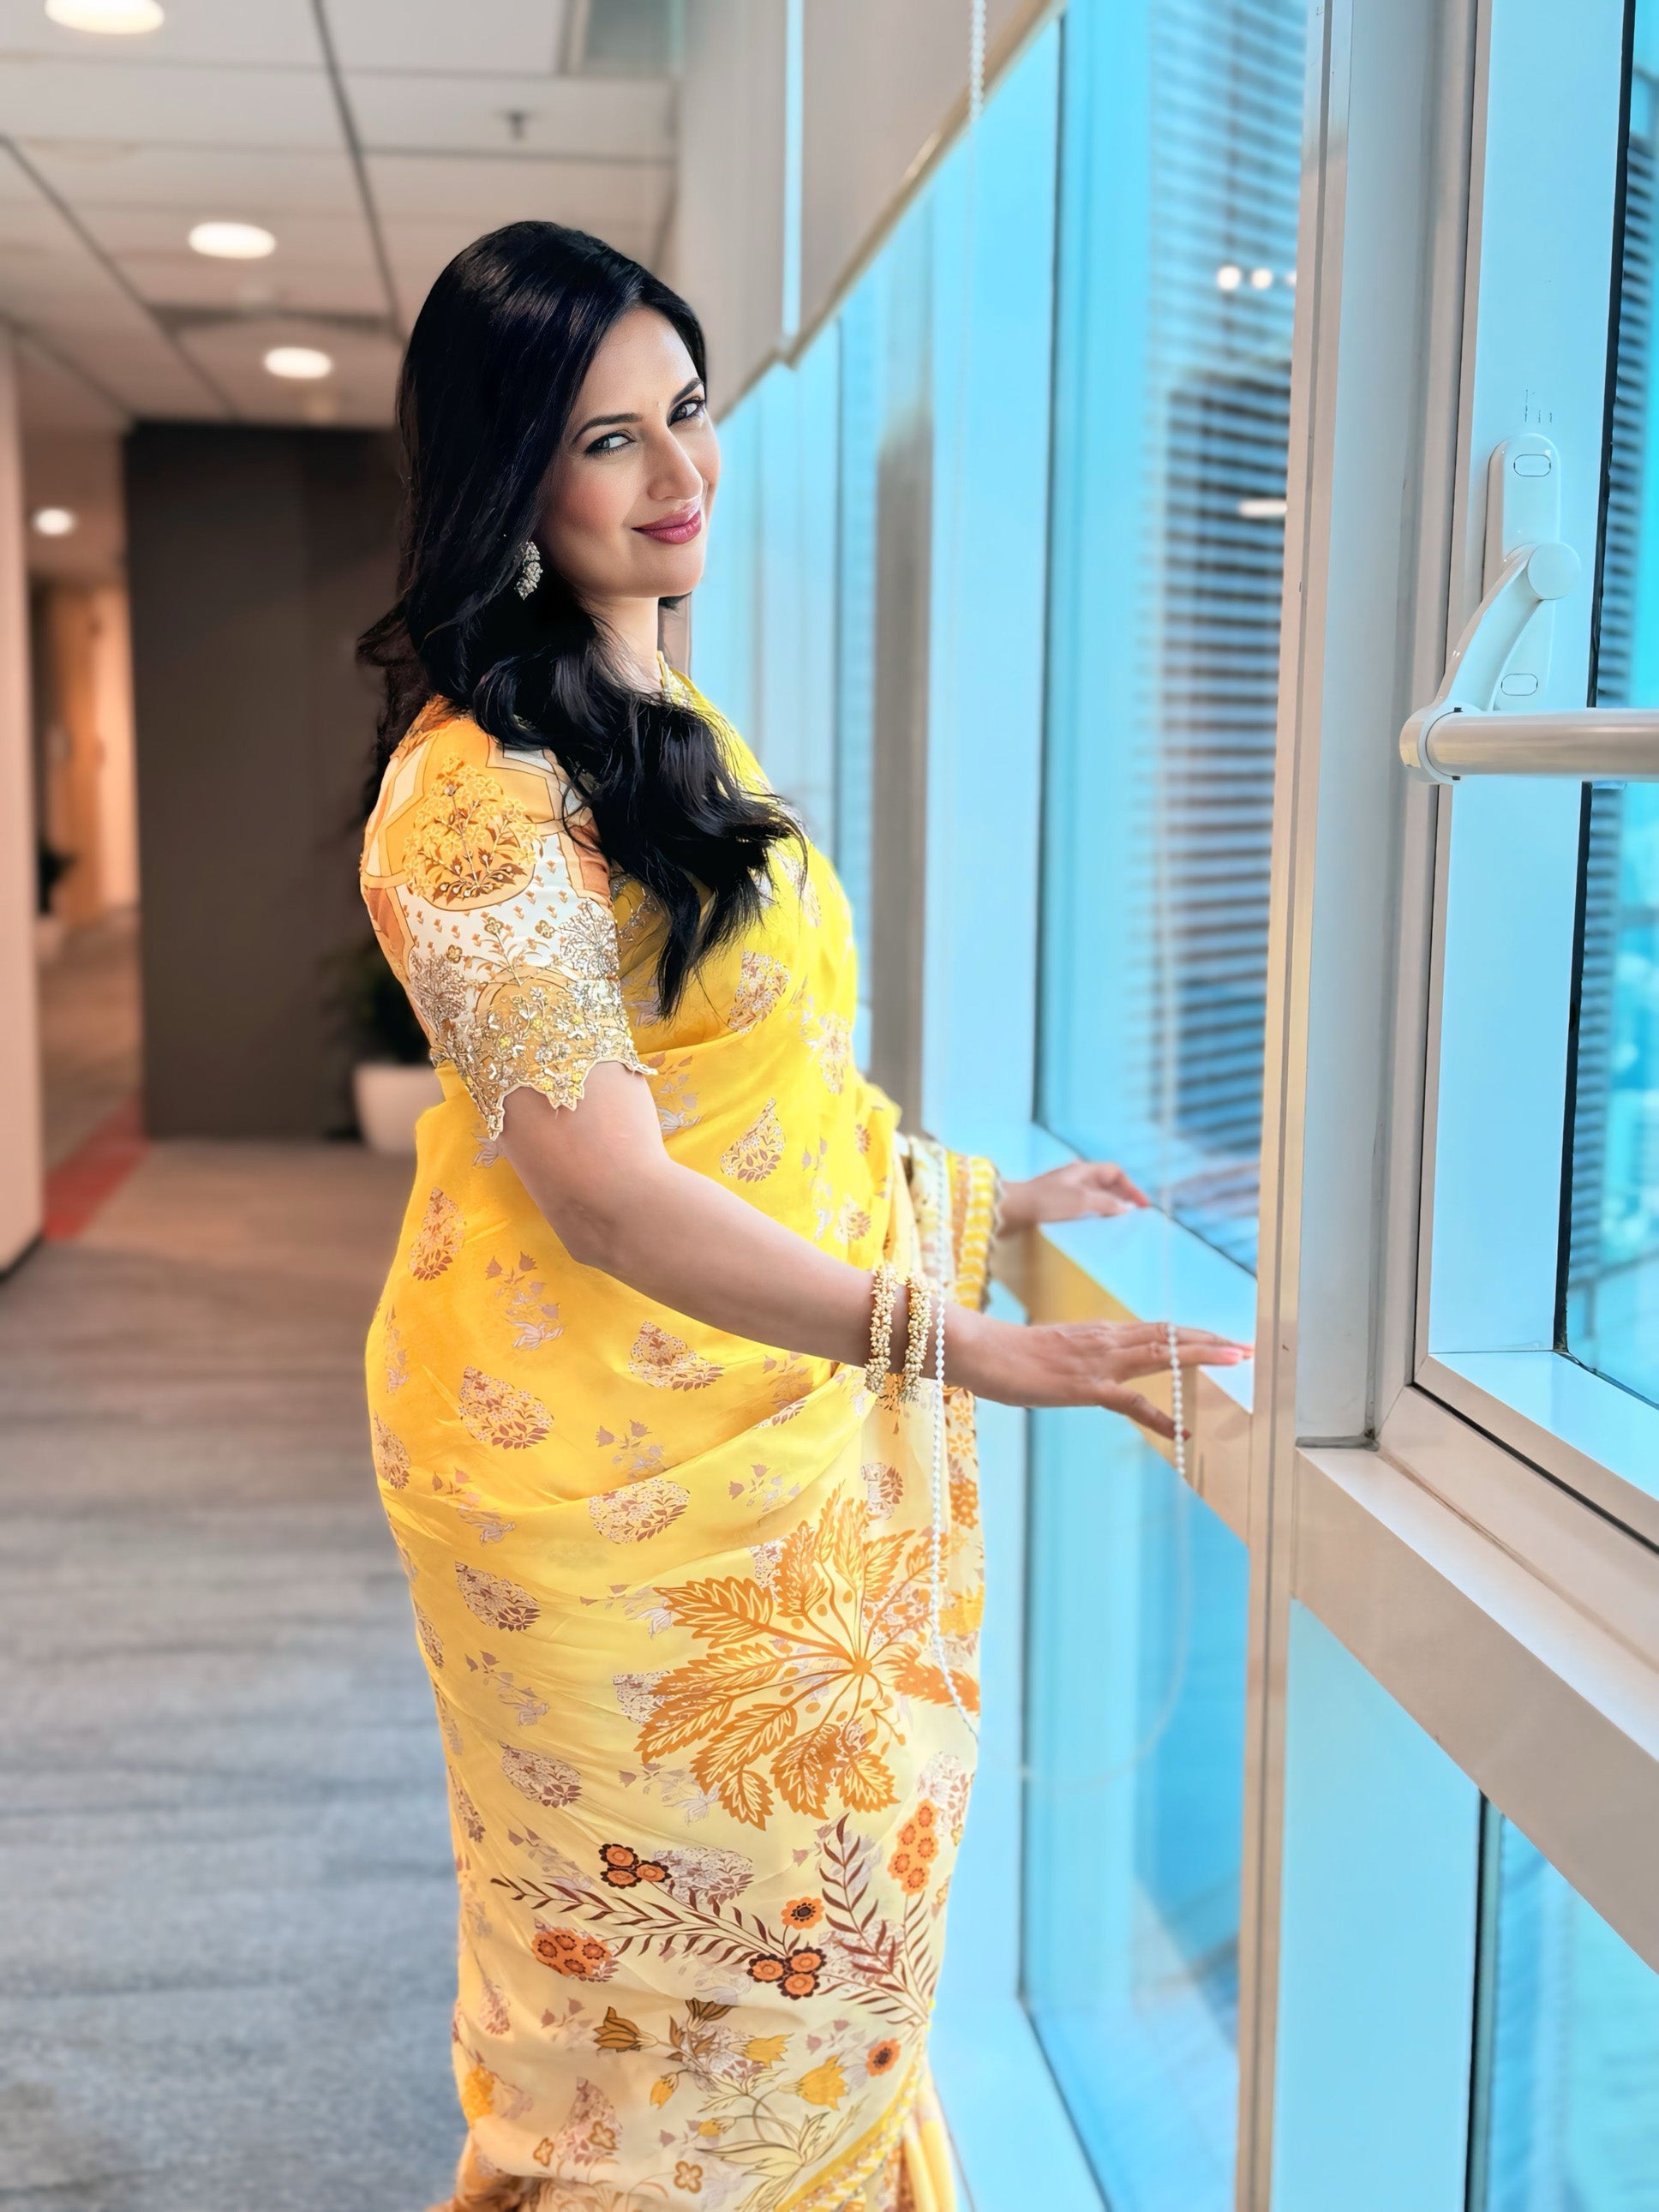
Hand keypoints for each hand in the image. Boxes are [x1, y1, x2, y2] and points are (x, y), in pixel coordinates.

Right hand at [951, 1311, 1249, 1439]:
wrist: (980, 1349)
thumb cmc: (1007, 1354)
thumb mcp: (1053, 1352)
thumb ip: (1080, 1357)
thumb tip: (1095, 1370)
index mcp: (1100, 1333)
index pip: (1156, 1330)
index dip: (1192, 1334)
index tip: (1223, 1338)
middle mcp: (1106, 1340)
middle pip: (1169, 1336)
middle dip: (1211, 1341)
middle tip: (1246, 1347)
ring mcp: (1098, 1362)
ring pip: (1161, 1354)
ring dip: (1201, 1356)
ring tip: (1235, 1360)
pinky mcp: (1085, 1387)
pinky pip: (1131, 1402)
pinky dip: (1160, 1416)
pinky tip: (1182, 1432)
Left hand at [999, 1159, 1150, 1230]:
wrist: (1013, 1207)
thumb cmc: (1046, 1201)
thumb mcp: (1081, 1201)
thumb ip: (1106, 1204)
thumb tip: (1126, 1208)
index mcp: (1083, 1170)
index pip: (1115, 1172)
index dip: (1131, 1187)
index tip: (1142, 1205)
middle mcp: (1076, 1177)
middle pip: (1107, 1183)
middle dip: (1123, 1196)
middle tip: (1135, 1214)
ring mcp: (1066, 1189)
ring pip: (1096, 1194)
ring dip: (1109, 1205)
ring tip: (1120, 1220)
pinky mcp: (1057, 1202)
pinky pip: (1084, 1204)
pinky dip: (1095, 1211)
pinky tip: (1096, 1223)